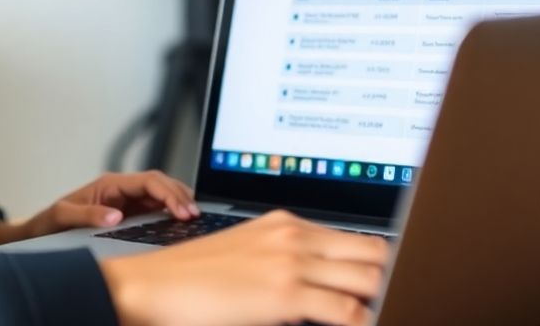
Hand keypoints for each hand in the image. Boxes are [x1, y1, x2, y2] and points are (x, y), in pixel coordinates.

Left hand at [0, 170, 197, 245]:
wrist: (39, 232)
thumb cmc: (50, 222)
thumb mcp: (64, 216)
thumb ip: (89, 215)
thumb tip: (116, 216)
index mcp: (110, 183)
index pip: (148, 180)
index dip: (168, 193)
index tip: (181, 210)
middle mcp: (121, 189)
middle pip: (160, 183)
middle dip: (180, 196)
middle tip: (195, 215)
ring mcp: (127, 200)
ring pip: (161, 193)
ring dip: (179, 201)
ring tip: (194, 216)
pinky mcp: (129, 213)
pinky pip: (156, 208)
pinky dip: (171, 211)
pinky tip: (181, 220)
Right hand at [99, 210, 389, 325]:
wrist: (150, 287)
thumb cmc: (191, 279)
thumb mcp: (247, 255)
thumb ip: (287, 260)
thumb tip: (321, 283)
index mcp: (287, 223)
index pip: (359, 239)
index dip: (380, 266)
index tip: (388, 285)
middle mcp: (295, 235)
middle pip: (374, 254)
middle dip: (387, 282)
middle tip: (388, 302)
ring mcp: (293, 262)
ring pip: (369, 279)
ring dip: (377, 300)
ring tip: (376, 313)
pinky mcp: (286, 293)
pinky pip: (347, 311)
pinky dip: (359, 321)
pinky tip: (355, 325)